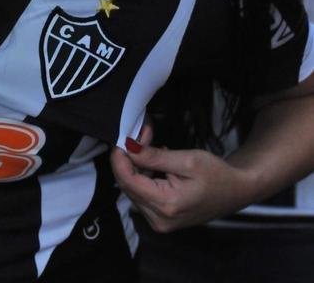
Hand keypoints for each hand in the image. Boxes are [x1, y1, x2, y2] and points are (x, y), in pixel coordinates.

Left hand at [111, 144, 248, 232]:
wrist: (236, 192)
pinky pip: (142, 194)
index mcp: (165, 205)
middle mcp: (158, 219)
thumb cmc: (217, 175)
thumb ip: (154, 157)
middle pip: (128, 184)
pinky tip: (156, 161)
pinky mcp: (161, 218)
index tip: (123, 137)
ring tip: (151, 143)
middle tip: (143, 134)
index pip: (127, 180)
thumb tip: (128, 148)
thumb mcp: (187, 160)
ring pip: (133, 188)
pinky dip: (144, 174)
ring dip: (136, 164)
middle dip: (130, 157)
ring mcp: (159, 222)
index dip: (119, 157)